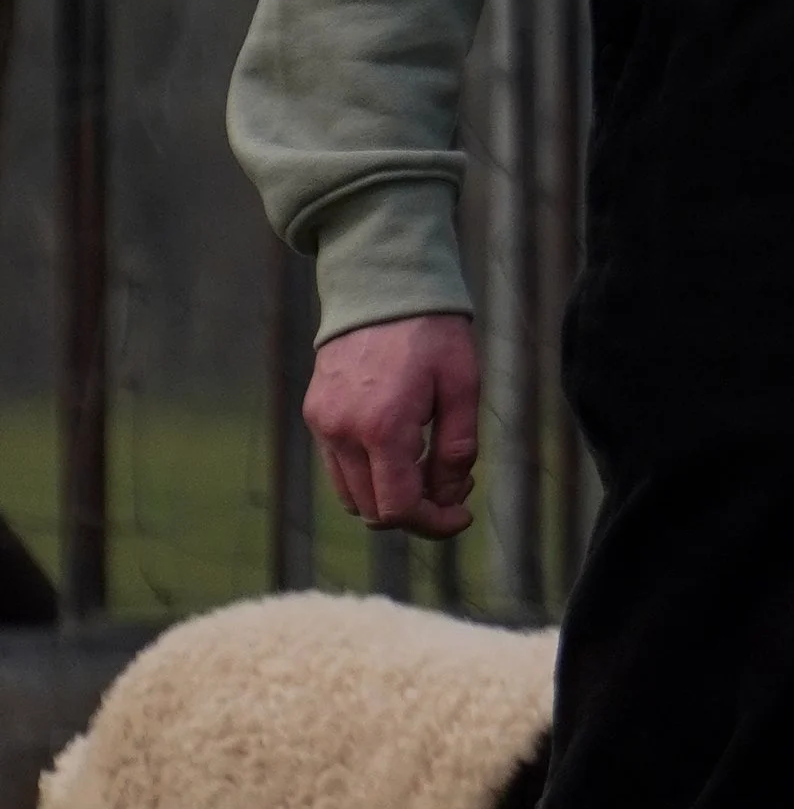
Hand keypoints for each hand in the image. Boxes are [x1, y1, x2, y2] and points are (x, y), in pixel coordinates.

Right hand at [305, 315, 479, 535]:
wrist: (382, 284)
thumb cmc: (432, 331)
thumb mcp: (462, 386)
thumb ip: (457, 449)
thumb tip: (449, 497)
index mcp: (383, 427)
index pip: (399, 509)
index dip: (434, 524)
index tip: (461, 517)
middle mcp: (342, 431)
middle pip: (374, 511)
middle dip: (416, 512)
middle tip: (452, 488)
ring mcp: (322, 423)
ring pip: (353, 495)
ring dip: (390, 496)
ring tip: (428, 466)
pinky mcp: (315, 413)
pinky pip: (339, 467)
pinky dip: (369, 474)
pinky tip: (400, 449)